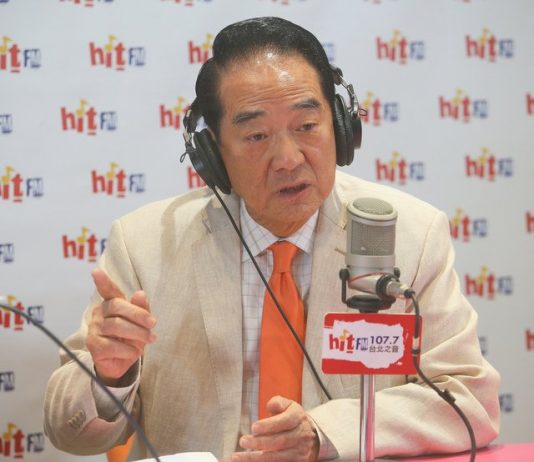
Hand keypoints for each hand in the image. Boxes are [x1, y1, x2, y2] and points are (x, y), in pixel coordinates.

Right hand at [86, 268, 155, 385]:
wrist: (122, 362)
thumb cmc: (132, 337)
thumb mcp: (142, 323)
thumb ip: (142, 308)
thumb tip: (140, 293)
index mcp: (112, 303)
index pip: (108, 291)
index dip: (103, 282)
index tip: (96, 272)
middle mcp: (100, 313)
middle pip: (117, 307)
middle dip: (138, 315)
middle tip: (153, 324)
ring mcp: (94, 328)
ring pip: (116, 326)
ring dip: (137, 333)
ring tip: (150, 338)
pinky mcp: (93, 345)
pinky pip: (111, 345)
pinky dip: (127, 349)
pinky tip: (133, 351)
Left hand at [229, 396, 318, 461]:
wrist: (308, 434)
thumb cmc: (292, 417)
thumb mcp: (287, 405)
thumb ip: (278, 403)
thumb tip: (272, 405)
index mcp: (298, 417)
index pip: (286, 421)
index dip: (270, 425)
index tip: (253, 427)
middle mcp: (302, 435)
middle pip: (281, 441)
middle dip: (260, 443)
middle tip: (243, 441)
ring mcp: (300, 452)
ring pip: (278, 457)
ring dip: (256, 458)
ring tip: (238, 457)